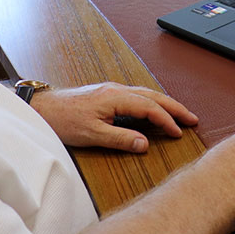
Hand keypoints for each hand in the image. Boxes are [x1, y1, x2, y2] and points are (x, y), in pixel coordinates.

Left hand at [30, 83, 197, 152]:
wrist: (42, 108)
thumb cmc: (63, 120)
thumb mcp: (92, 135)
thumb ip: (120, 139)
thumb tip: (144, 144)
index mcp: (115, 97)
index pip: (149, 108)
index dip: (167, 120)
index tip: (179, 132)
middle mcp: (116, 90)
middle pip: (153, 96)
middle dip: (174, 107)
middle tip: (192, 118)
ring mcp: (111, 90)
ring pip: (145, 94)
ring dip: (164, 103)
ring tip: (178, 114)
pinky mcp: (106, 94)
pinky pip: (136, 96)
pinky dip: (151, 103)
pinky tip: (153, 110)